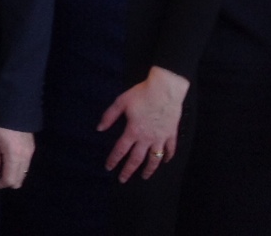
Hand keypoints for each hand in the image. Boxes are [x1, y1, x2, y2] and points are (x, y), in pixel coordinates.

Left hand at [0, 125, 33, 188]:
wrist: (15, 106)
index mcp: (15, 156)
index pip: (10, 179)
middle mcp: (26, 157)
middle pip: (19, 180)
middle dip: (6, 182)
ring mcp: (31, 153)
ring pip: (23, 174)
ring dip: (12, 175)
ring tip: (0, 167)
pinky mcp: (32, 148)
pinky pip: (26, 166)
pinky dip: (17, 168)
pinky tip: (8, 160)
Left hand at [98, 66, 188, 182]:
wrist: (164, 89)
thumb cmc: (141, 94)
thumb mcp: (121, 102)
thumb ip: (109, 116)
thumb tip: (99, 128)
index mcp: (133, 131)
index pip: (120, 150)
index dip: (113, 160)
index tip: (108, 168)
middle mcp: (146, 138)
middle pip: (136, 159)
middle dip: (128, 171)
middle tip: (123, 179)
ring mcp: (160, 138)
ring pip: (154, 159)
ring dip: (149, 169)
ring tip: (145, 177)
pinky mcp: (171, 134)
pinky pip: (170, 150)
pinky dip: (167, 157)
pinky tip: (164, 161)